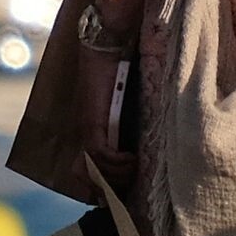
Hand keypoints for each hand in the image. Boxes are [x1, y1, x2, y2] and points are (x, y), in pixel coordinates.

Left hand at [73, 47, 137, 195]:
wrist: (109, 43)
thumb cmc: (122, 67)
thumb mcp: (129, 101)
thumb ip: (131, 121)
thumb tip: (147, 143)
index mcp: (96, 131)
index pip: (89, 169)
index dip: (102, 185)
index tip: (120, 193)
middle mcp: (88, 132)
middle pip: (89, 175)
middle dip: (108, 188)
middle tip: (126, 192)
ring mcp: (89, 128)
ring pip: (96, 169)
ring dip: (117, 176)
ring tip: (134, 171)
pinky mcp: (93, 121)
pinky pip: (100, 154)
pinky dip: (117, 163)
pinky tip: (132, 160)